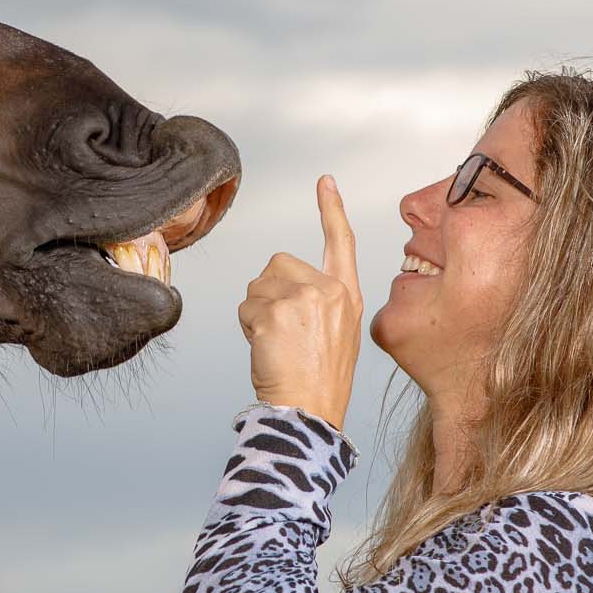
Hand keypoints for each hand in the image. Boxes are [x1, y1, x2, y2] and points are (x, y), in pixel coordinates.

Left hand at [237, 174, 360, 425]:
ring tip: (277, 344)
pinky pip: (245, 308)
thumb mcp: (338, 334)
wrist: (310, 410)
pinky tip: (266, 349)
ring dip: (257, 313)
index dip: (332, 209)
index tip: (325, 182)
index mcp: (347, 294)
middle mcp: (328, 290)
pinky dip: (247, 328)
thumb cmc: (319, 380)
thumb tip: (286, 291)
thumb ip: (320, 301)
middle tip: (283, 332)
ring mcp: (302, 299)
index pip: (341, 242)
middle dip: (270, 292)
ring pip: (257, 286)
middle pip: (278, 265)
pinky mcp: (275, 312)